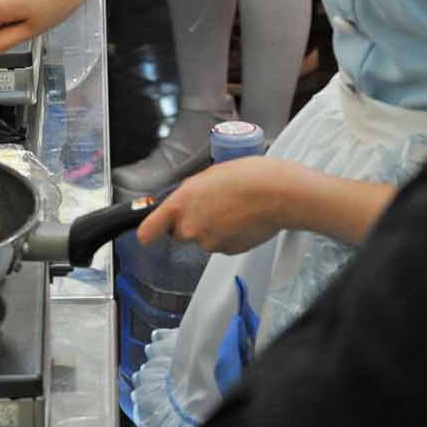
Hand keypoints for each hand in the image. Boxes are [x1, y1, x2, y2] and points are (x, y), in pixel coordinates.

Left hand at [137, 158, 297, 255]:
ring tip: (234, 209)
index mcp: (181, 204)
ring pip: (204, 239)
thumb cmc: (248, 176)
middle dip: (192, 224)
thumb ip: (190, 194)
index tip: (151, 231)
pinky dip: (230, 235)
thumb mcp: (208, 175)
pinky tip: (243, 219)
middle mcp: (190, 227)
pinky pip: (223, 244)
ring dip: (214, 228)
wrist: (278, 193)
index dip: (150, 231)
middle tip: (212, 206)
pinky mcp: (229, 251)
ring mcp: (210, 242)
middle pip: (180, 234)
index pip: (148, 231)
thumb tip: (185, 204)